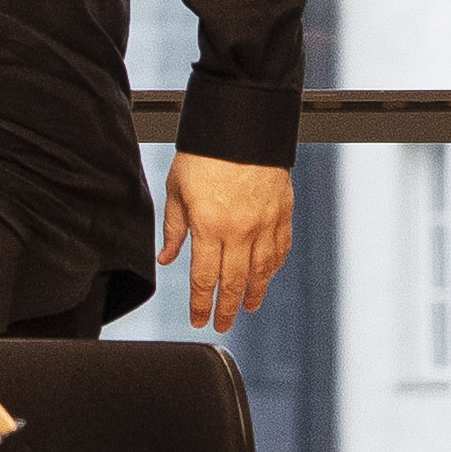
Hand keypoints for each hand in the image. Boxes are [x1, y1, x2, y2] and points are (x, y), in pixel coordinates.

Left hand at [167, 152, 295, 335]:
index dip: (200, 304)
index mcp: (209, 227)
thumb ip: (175, 228)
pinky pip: (280, 250)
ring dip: (254, 293)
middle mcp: (239, 231)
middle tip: (222, 324)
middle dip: (226, 308)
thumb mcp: (177, 189)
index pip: (203, 278)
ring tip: (247, 307)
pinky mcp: (283, 214)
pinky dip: (273, 268)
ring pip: (261, 271)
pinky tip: (267, 277)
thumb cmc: (204, 154)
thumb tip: (167, 258)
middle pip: (234, 283)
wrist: (242, 127)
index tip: (199, 320)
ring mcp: (265, 224)